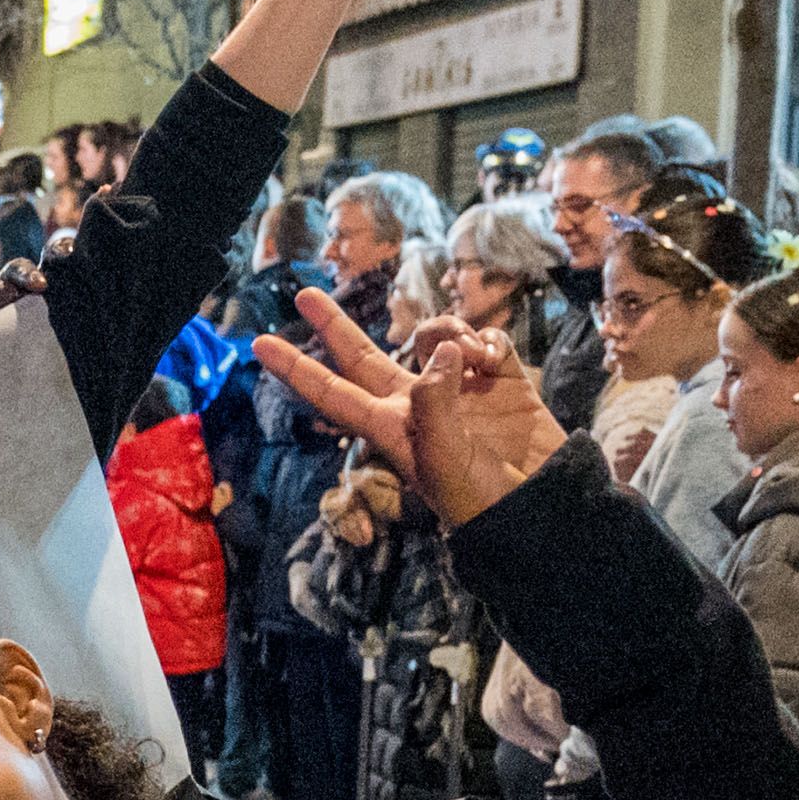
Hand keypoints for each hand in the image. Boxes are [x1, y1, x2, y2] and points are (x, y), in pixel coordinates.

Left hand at [250, 292, 558, 532]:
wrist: (540, 505)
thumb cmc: (481, 499)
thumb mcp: (443, 461)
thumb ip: (434, 403)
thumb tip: (442, 350)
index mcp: (390, 427)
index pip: (332, 393)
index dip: (296, 369)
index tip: (258, 345)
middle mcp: (417, 403)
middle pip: (362, 355)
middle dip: (332, 326)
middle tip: (302, 294)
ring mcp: (456, 388)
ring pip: (431, 336)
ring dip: (447, 330)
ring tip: (472, 357)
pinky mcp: (499, 379)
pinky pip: (483, 339)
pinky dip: (487, 340)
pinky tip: (493, 359)